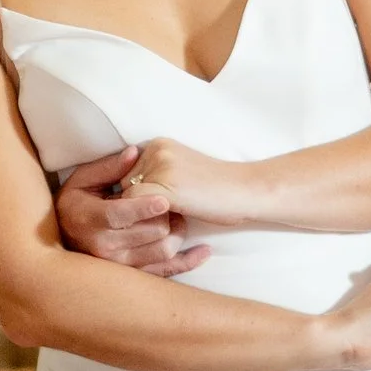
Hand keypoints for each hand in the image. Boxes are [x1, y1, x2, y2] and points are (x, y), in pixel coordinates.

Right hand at [54, 147, 208, 279]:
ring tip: (178, 218)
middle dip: (167, 214)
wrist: (66, 236)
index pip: (119, 215)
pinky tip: (203, 251)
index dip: (143, 208)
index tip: (164, 200)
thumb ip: (109, 167)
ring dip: (178, 232)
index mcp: (89, 219)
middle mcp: (104, 247)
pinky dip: (187, 262)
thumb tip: (134, 153)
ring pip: (163, 251)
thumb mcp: (82, 180)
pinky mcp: (132, 276)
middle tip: (172, 200)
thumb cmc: (75, 202)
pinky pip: (166, 272)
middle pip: (150, 232)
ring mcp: (119, 265)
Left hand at [128, 135, 263, 232]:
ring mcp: (160, 167)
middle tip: (149, 219)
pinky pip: (135, 206)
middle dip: (133, 204)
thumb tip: (125, 196)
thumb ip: (156, 177)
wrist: (246, 191)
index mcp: (159, 144)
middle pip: (123, 183)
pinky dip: (141, 220)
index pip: (126, 171)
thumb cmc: (218, 190)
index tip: (145, 210)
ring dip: (137, 214)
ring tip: (159, 222)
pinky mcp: (166, 187)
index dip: (133, 194)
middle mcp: (156, 150)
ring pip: (126, 196)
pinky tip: (161, 226)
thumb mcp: (181, 174)